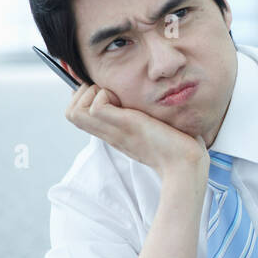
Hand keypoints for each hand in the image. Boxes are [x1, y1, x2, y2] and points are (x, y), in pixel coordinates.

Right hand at [65, 81, 208, 179]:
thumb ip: (147, 116)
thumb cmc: (178, 147)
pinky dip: (104, 96)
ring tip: (115, 97)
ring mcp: (114, 130)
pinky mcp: (124, 126)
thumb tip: (150, 99)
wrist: (186, 165)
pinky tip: (125, 102)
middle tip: (110, 93)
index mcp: (114, 132)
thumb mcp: (156, 127)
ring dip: (90, 93)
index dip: (86, 97)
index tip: (109, 93)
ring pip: (74, 110)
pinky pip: (95, 107)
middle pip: (70, 112)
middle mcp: (109, 132)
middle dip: (83, 93)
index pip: (79, 114)